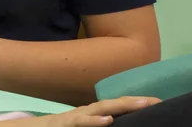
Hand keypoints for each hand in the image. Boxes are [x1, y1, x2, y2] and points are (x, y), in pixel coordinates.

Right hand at [42, 97, 160, 126]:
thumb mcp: (83, 124)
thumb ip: (96, 121)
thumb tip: (115, 120)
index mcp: (93, 113)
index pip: (117, 106)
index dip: (135, 103)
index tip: (157, 102)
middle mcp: (87, 111)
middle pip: (113, 103)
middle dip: (134, 102)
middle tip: (155, 101)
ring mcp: (78, 116)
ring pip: (102, 108)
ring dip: (121, 106)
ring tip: (140, 104)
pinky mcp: (69, 124)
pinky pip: (83, 122)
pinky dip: (96, 121)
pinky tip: (108, 120)